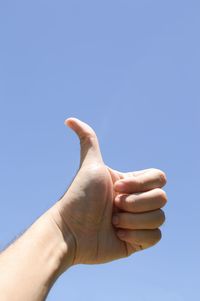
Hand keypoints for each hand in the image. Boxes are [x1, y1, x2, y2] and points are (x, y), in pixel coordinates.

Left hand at [52, 118, 166, 265]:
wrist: (69, 231)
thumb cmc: (79, 197)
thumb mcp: (89, 165)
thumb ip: (88, 139)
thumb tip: (70, 119)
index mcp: (132, 183)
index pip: (159, 178)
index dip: (141, 184)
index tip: (117, 188)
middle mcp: (137, 200)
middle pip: (162, 198)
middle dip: (135, 203)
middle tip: (113, 206)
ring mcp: (138, 221)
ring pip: (159, 218)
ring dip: (133, 220)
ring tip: (112, 222)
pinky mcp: (138, 242)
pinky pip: (155, 237)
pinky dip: (137, 235)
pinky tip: (118, 235)